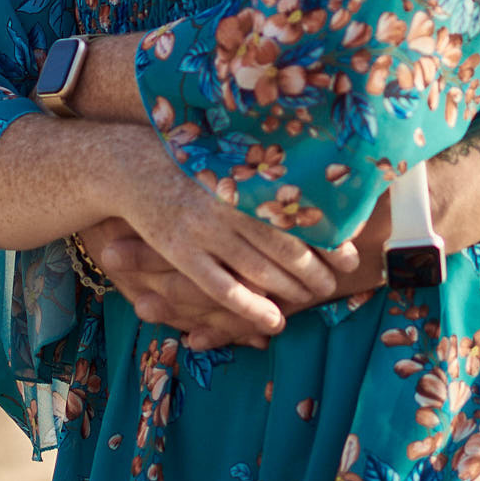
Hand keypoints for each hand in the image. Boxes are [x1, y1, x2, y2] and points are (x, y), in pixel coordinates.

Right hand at [94, 128, 359, 337]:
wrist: (129, 165)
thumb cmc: (187, 161)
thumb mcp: (227, 159)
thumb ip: (261, 176)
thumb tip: (307, 192)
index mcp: (245, 180)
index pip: (298, 215)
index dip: (328, 238)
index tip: (350, 254)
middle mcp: (230, 205)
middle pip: (286, 245)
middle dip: (315, 269)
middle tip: (333, 284)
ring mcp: (205, 230)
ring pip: (260, 269)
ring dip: (291, 289)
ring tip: (312, 299)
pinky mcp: (182, 252)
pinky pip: (223, 288)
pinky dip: (252, 307)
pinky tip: (274, 321)